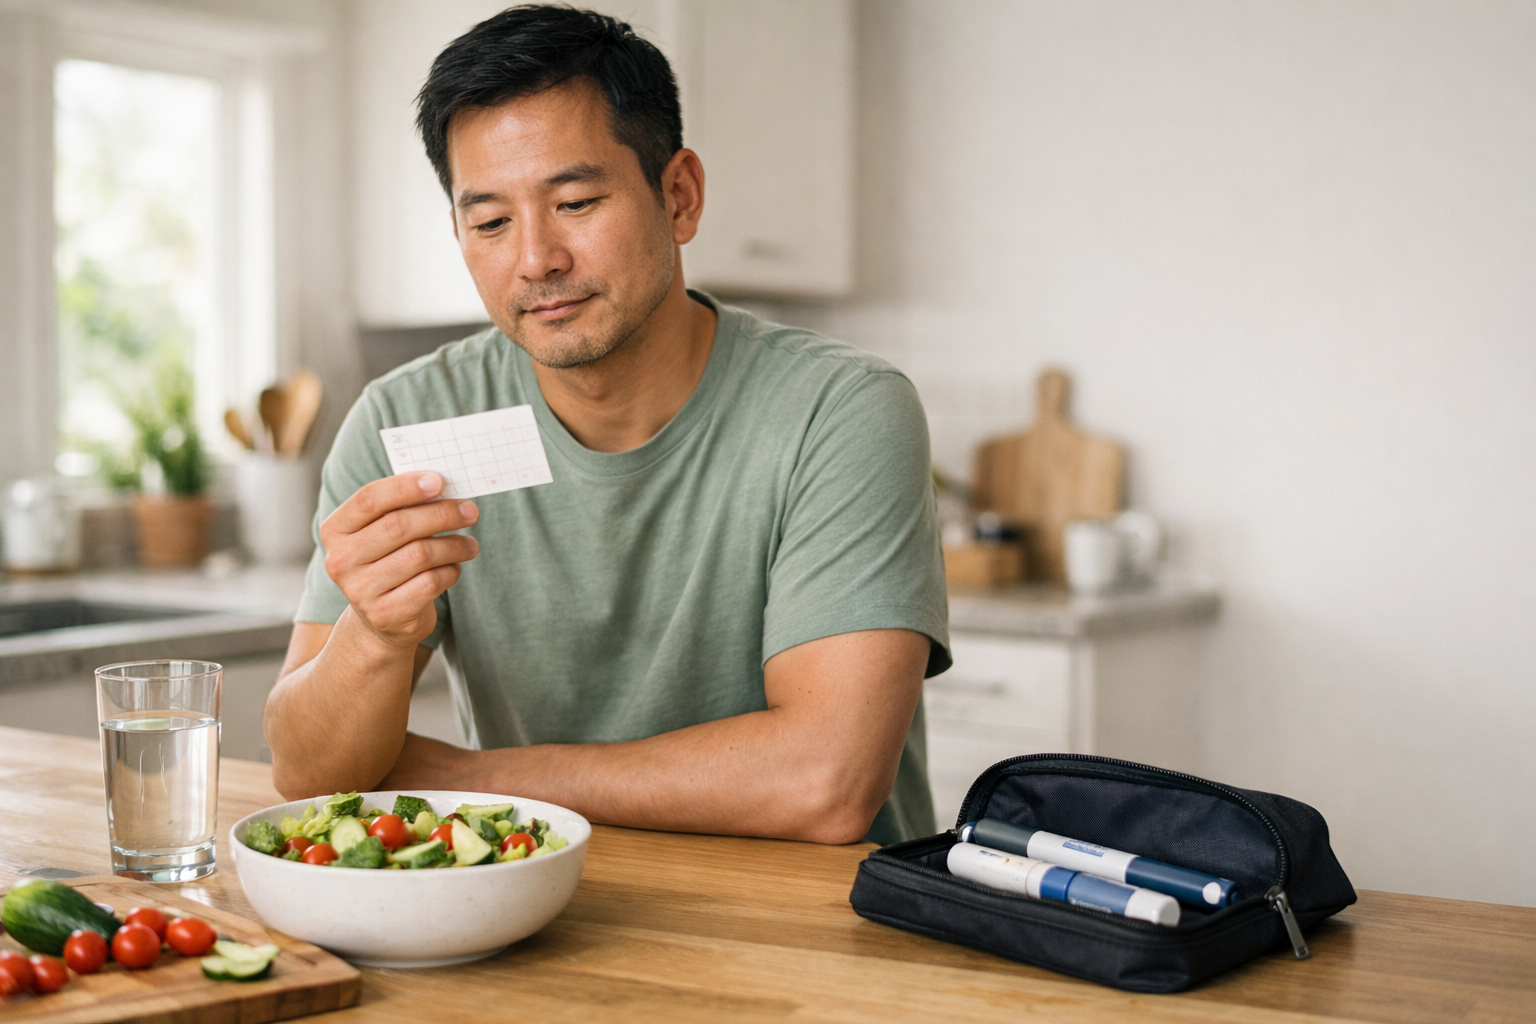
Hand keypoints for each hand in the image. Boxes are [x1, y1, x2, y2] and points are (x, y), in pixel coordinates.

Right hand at [320, 472, 479, 649]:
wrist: (382, 619)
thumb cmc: (388, 562)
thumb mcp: (382, 534)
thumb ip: (401, 508)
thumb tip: (441, 485)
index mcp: (335, 530)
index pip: (369, 499)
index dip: (406, 487)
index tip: (439, 480)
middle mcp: (341, 560)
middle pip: (398, 526)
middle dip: (441, 514)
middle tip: (470, 511)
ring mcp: (360, 590)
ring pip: (419, 554)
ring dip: (453, 545)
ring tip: (469, 544)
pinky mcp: (385, 613)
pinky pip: (430, 582)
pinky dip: (450, 571)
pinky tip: (453, 568)